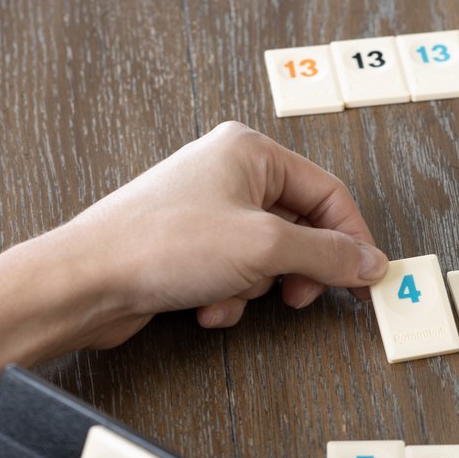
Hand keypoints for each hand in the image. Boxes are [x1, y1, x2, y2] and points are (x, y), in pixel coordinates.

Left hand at [0, 122, 388, 411]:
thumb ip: (328, 254)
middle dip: (297, 269)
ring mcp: (207, 209)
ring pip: (267, 256)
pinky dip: (228, 296)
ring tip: (232, 296)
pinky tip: (204, 305)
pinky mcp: (188, 245)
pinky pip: (234, 273)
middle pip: (300, 226)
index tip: (367, 278)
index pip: (328, 193)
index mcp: (251, 152)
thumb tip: (371, 262)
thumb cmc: (163, 246)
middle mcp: (229, 172)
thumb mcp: (266, 248)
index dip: (351, 239)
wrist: (87, 281)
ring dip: (257, 288)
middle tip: (299, 296)